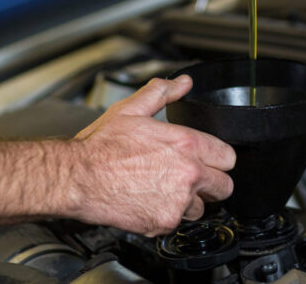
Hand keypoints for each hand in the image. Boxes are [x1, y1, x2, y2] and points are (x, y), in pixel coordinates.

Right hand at [0, 76, 234, 236]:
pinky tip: (150, 202)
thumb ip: (162, 93)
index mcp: (186, 144)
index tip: (209, 160)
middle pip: (224, 187)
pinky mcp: (164, 223)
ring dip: (189, 202)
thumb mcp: (131, 110)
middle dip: (211, 183)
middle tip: (193, 179)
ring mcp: (177, 201)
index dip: (218, 158)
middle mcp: (188, 174)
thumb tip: (182, 82)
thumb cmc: (100, 146)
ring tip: (165, 191)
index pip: (228, 157)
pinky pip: (178, 223)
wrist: (77, 178)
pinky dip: (167, 216)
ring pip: (202, 209)